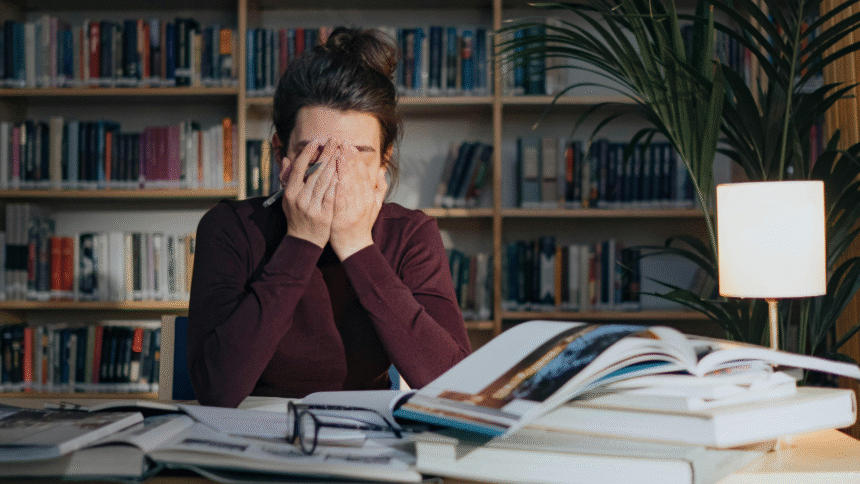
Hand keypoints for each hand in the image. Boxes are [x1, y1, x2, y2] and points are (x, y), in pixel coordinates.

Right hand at [280, 139, 338, 247]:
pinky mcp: (324, 214)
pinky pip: (333, 195)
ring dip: (335, 164)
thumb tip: (286, 159)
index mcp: (290, 192)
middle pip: (315, 171)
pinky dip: (339, 182)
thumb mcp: (287, 198)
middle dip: (326, 154)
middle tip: (334, 140)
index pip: (299, 167)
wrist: (304, 240)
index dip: (308, 153)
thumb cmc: (296, 216)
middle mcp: (300, 198)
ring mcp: (312, 206)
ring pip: (325, 181)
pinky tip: (345, 171)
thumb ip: (287, 178)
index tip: (316, 141)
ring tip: (342, 151)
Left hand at [330, 145, 387, 259]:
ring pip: (350, 186)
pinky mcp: (344, 218)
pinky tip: (334, 176)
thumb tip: (382, 168)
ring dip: (344, 169)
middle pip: (357, 177)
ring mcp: (355, 210)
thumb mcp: (374, 205)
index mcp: (370, 197)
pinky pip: (341, 200)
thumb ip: (379, 187)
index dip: (358, 159)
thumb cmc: (362, 224)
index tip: (351, 146)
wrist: (355, 246)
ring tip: (337, 154)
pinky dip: (339, 188)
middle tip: (343, 143)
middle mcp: (364, 202)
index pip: (365, 174)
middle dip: (350, 159)